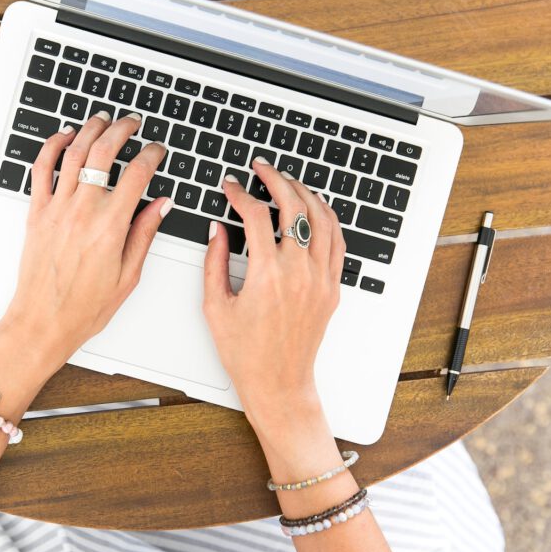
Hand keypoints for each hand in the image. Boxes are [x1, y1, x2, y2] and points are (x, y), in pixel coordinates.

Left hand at [0, 112, 170, 373]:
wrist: (43, 321)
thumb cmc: (83, 307)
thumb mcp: (128, 275)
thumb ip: (144, 234)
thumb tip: (161, 204)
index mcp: (110, 227)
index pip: (137, 174)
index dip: (152, 154)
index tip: (157, 150)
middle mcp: (82, 212)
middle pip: (104, 153)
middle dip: (122, 130)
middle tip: (132, 123)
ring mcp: (56, 209)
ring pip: (73, 153)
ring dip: (90, 130)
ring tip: (102, 120)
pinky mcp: (37, 213)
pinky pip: (41, 169)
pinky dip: (52, 147)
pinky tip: (64, 137)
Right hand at [202, 159, 344, 435]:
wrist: (278, 383)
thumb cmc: (245, 353)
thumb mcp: (215, 306)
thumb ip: (214, 261)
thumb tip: (218, 228)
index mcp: (267, 275)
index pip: (256, 216)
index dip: (240, 194)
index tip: (230, 186)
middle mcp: (299, 273)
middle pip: (294, 207)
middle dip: (276, 179)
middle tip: (261, 168)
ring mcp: (320, 279)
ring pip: (321, 219)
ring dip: (304, 192)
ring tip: (287, 181)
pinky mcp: (331, 288)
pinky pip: (336, 242)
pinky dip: (327, 217)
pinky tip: (314, 207)